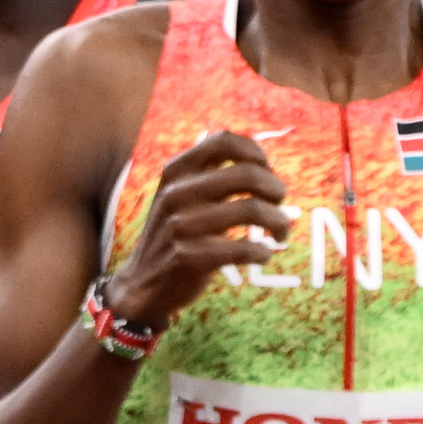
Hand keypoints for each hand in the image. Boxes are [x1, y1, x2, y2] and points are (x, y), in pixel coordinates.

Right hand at [102, 130, 294, 338]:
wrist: (141, 282)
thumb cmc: (175, 235)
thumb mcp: (181, 196)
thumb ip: (211, 176)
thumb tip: (262, 166)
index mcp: (176, 171)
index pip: (224, 141)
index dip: (255, 153)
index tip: (267, 172)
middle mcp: (176, 193)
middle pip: (247, 174)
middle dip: (275, 188)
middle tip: (281, 204)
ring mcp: (180, 225)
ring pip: (251, 209)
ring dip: (278, 221)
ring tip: (281, 232)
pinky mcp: (188, 257)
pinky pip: (243, 248)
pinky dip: (262, 252)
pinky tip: (263, 255)